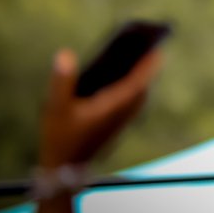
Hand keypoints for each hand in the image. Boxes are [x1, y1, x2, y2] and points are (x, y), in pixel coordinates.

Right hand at [38, 46, 161, 168]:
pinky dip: (132, 86)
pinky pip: (131, 101)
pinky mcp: (116, 125)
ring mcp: (121, 120)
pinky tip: (123, 75)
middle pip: (141, 85)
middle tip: (149, 42)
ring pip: (138, 94)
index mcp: (114, 107)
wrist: (63, 170)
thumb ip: (62, 80)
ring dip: (140, 76)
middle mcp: (122, 113)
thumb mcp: (56, 108)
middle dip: (146, 65)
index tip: (157, 47)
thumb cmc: (60, 137)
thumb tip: (65, 54)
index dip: (149, 64)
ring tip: (139, 53)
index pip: (139, 82)